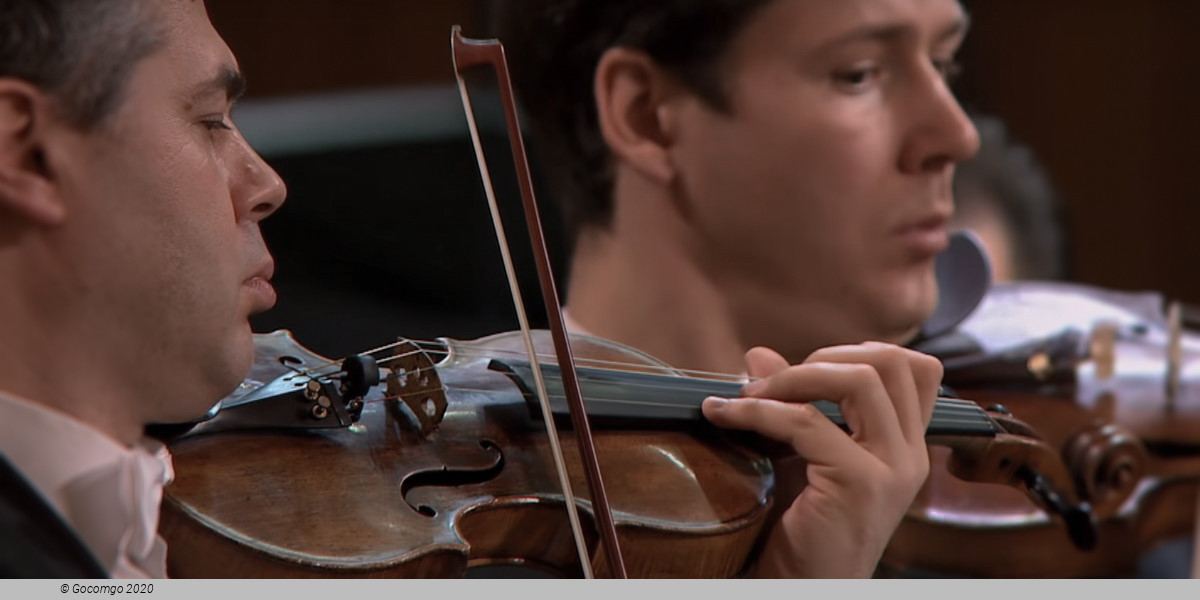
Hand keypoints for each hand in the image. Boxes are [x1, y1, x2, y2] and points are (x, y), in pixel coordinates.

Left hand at [700, 342, 940, 577]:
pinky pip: (805, 421)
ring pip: (860, 379)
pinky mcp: (861, 484)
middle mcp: (910, 456)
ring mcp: (892, 470)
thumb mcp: (797, 457)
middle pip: (892, 362)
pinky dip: (757, 409)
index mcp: (907, 448)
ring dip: (794, 376)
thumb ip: (789, 403)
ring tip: (750, 395)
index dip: (858, 353)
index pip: (914, 369)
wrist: (800, 590)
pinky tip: (724, 415)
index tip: (805, 371)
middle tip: (774, 381)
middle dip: (826, 356)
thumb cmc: (801, 533)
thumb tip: (758, 354)